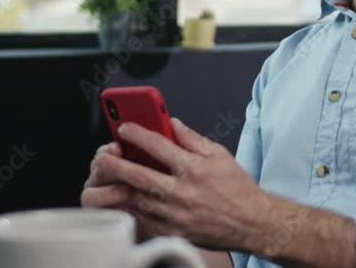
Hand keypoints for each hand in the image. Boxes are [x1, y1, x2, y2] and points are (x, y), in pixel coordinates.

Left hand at [94, 117, 271, 251]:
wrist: (252, 223)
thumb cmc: (237, 189)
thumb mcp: (219, 154)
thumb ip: (192, 138)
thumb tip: (172, 123)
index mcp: (195, 169)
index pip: (159, 146)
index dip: (138, 134)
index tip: (124, 128)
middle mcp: (184, 192)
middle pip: (140, 176)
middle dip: (116, 164)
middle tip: (102, 156)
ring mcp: (177, 215)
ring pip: (138, 199)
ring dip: (121, 187)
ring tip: (109, 176)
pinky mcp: (174, 231)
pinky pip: (145, 218)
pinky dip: (133, 206)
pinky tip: (126, 196)